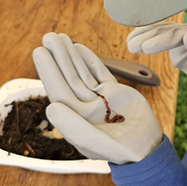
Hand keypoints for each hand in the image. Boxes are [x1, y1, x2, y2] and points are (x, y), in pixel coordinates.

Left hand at [33, 33, 162, 164]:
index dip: (49, 70)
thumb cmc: (119, 149)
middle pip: (68, 77)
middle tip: (48, 36)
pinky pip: (100, 73)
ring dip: (71, 55)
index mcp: (75, 118)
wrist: (146, 149)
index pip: (58, 90)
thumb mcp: (94, 140)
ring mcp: (100, 99)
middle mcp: (85, 107)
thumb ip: (72, 125)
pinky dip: (90, 60)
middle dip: (59, 56)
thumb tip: (51, 108)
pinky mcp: (116, 93)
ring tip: (60, 37)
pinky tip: (80, 48)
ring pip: (82, 72)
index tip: (39, 51)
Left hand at [128, 23, 186, 92]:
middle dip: (149, 37)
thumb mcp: (179, 55)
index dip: (145, 30)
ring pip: (184, 37)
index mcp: (181, 31)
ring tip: (146, 47)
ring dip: (163, 40)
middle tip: (132, 46)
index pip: (161, 27)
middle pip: (169, 31)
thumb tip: (134, 38)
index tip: (129, 39)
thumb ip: (161, 40)